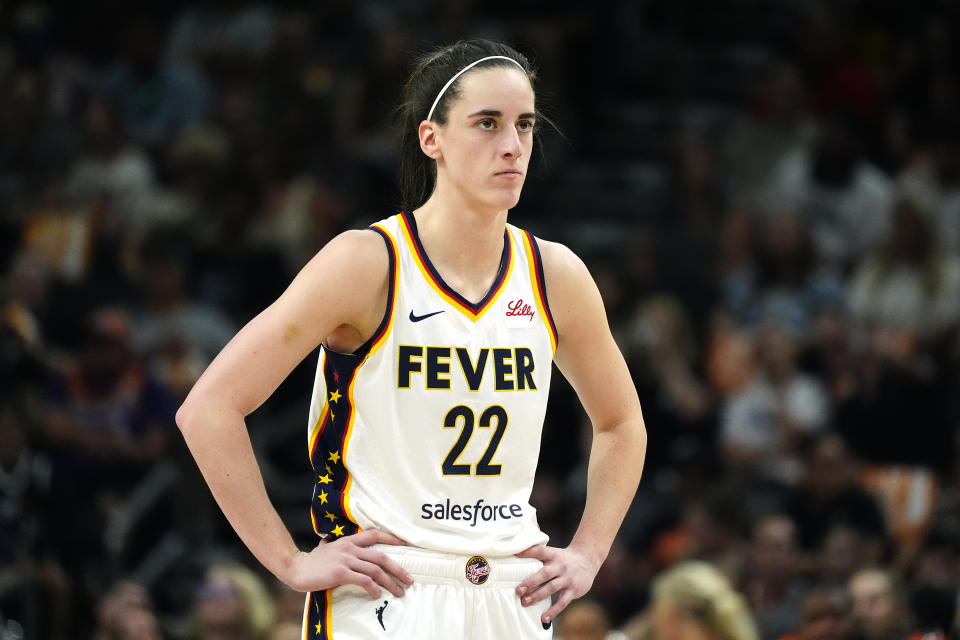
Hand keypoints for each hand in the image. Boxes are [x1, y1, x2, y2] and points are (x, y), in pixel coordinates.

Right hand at [285, 529, 413, 597]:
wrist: (296, 568)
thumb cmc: (312, 560)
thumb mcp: (327, 546)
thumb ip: (335, 543)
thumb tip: (333, 541)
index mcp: (348, 540)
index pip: (375, 534)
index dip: (391, 538)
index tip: (405, 544)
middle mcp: (350, 548)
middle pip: (381, 556)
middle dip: (398, 569)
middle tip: (409, 579)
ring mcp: (346, 560)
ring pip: (375, 570)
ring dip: (390, 582)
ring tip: (398, 591)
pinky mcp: (341, 573)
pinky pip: (363, 580)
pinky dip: (373, 588)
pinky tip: (377, 594)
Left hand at [514, 544, 599, 623]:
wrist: (587, 560)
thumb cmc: (564, 558)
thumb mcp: (553, 552)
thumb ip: (538, 554)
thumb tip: (515, 554)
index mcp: (553, 555)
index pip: (539, 551)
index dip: (527, 552)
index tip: (515, 554)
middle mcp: (560, 566)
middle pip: (544, 574)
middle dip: (530, 582)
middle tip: (518, 591)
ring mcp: (567, 579)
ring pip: (551, 588)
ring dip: (538, 596)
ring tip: (525, 602)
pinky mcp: (573, 590)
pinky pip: (562, 602)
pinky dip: (553, 611)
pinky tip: (544, 618)